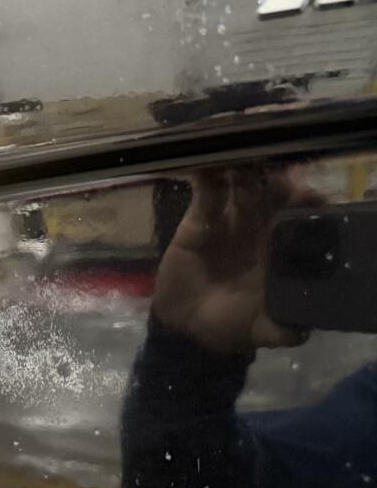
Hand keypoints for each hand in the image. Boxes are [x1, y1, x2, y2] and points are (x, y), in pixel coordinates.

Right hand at [152, 166, 318, 354]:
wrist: (183, 326)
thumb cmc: (228, 325)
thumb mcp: (260, 330)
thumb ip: (281, 330)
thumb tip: (301, 332)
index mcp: (280, 247)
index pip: (299, 215)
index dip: (304, 201)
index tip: (304, 195)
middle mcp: (260, 227)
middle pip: (273, 192)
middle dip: (275, 176)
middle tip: (271, 166)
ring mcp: (229, 220)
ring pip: (242, 184)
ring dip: (243, 167)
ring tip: (241, 155)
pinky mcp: (198, 220)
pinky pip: (205, 192)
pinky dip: (206, 175)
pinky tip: (206, 164)